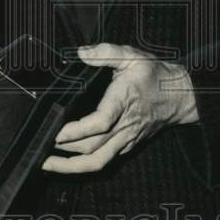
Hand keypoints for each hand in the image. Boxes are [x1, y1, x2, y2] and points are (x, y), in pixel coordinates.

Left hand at [42, 43, 198, 173]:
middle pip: (92, 148)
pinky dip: (84, 165)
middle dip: (64, 151)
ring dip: (71, 167)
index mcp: (123, 101)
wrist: (180, 96)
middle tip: (39, 148)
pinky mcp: (127, 146)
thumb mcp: (132, 56)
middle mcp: (124, 125)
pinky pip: (104, 161)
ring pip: (97, 161)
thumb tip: (81, 53)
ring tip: (47, 164)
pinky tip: (67, 162)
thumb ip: (106, 52)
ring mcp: (125, 139)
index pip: (100, 123)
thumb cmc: (155, 75)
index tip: (57, 132)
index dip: (77, 130)